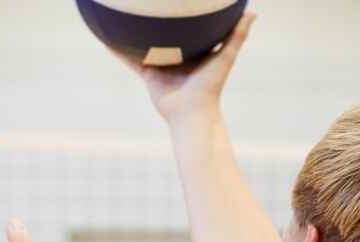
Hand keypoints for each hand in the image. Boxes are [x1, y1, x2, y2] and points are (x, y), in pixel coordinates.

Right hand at [117, 12, 255, 121]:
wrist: (192, 113)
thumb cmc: (211, 86)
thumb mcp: (225, 57)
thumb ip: (237, 35)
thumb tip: (253, 11)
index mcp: (196, 49)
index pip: (190, 25)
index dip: (185, 11)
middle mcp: (177, 55)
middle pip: (165, 32)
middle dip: (157, 17)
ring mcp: (161, 64)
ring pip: (144, 44)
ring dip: (134, 32)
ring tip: (122, 12)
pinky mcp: (148, 74)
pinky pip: (130, 60)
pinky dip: (118, 51)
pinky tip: (106, 38)